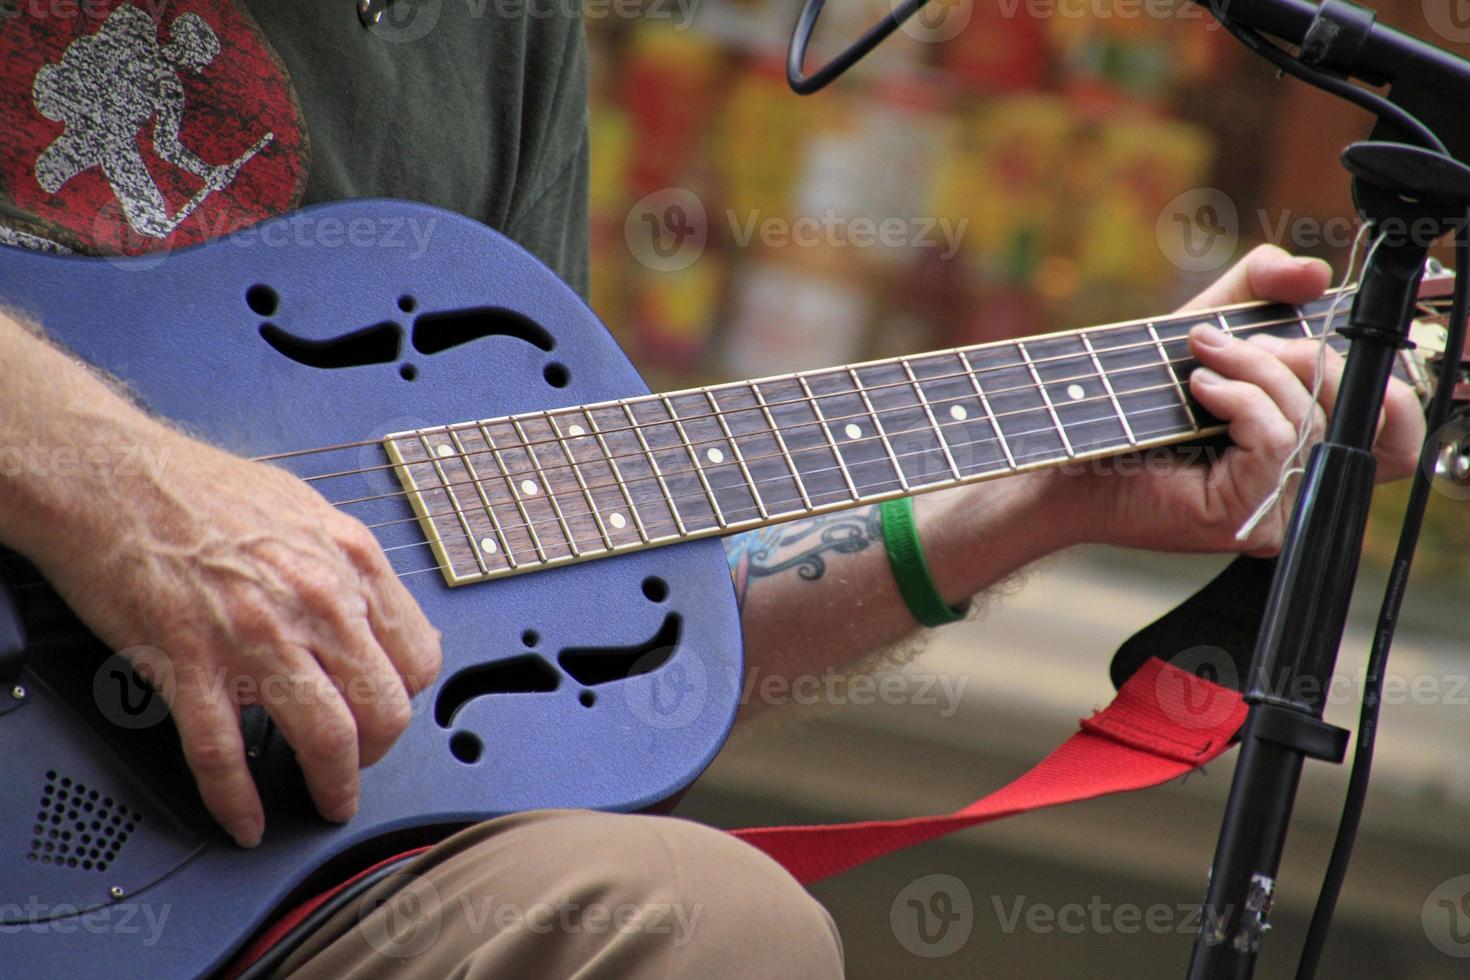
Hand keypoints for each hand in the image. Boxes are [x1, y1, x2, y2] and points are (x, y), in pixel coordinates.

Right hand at [31, 419, 441, 847]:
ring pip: (324, 738)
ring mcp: (253, 637)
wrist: (113, 479)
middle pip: (383, 708)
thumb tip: (381, 614)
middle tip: (363, 766)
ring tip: (327, 802)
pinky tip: (246, 819)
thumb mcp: (309, 513)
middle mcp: (314, 602)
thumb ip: (351, 568)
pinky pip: (223, 754)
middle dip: (380, 753)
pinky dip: (238, 801)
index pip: (417, 658)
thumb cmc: (202, 492)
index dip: (406, 696)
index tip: (389, 711)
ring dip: (332, 786)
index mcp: (351, 563)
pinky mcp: (189, 664)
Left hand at [1050, 244, 1425, 555]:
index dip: (1355, 360)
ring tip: (1203, 359)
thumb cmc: (1136, 401)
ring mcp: (1281, 503)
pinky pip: (1276, 439)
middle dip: (1311, 356)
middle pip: (1371, 412)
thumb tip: (1312, 272)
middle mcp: (1308, 478)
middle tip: (1247, 339)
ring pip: (1312, 418)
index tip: (1291, 327)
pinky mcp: (1249, 512)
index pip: (1389, 408)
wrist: (1070, 452)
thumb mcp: (1209, 324)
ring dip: (1258, 370)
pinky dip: (1240, 399)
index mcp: (1314, 439)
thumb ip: (1261, 288)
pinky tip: (1199, 389)